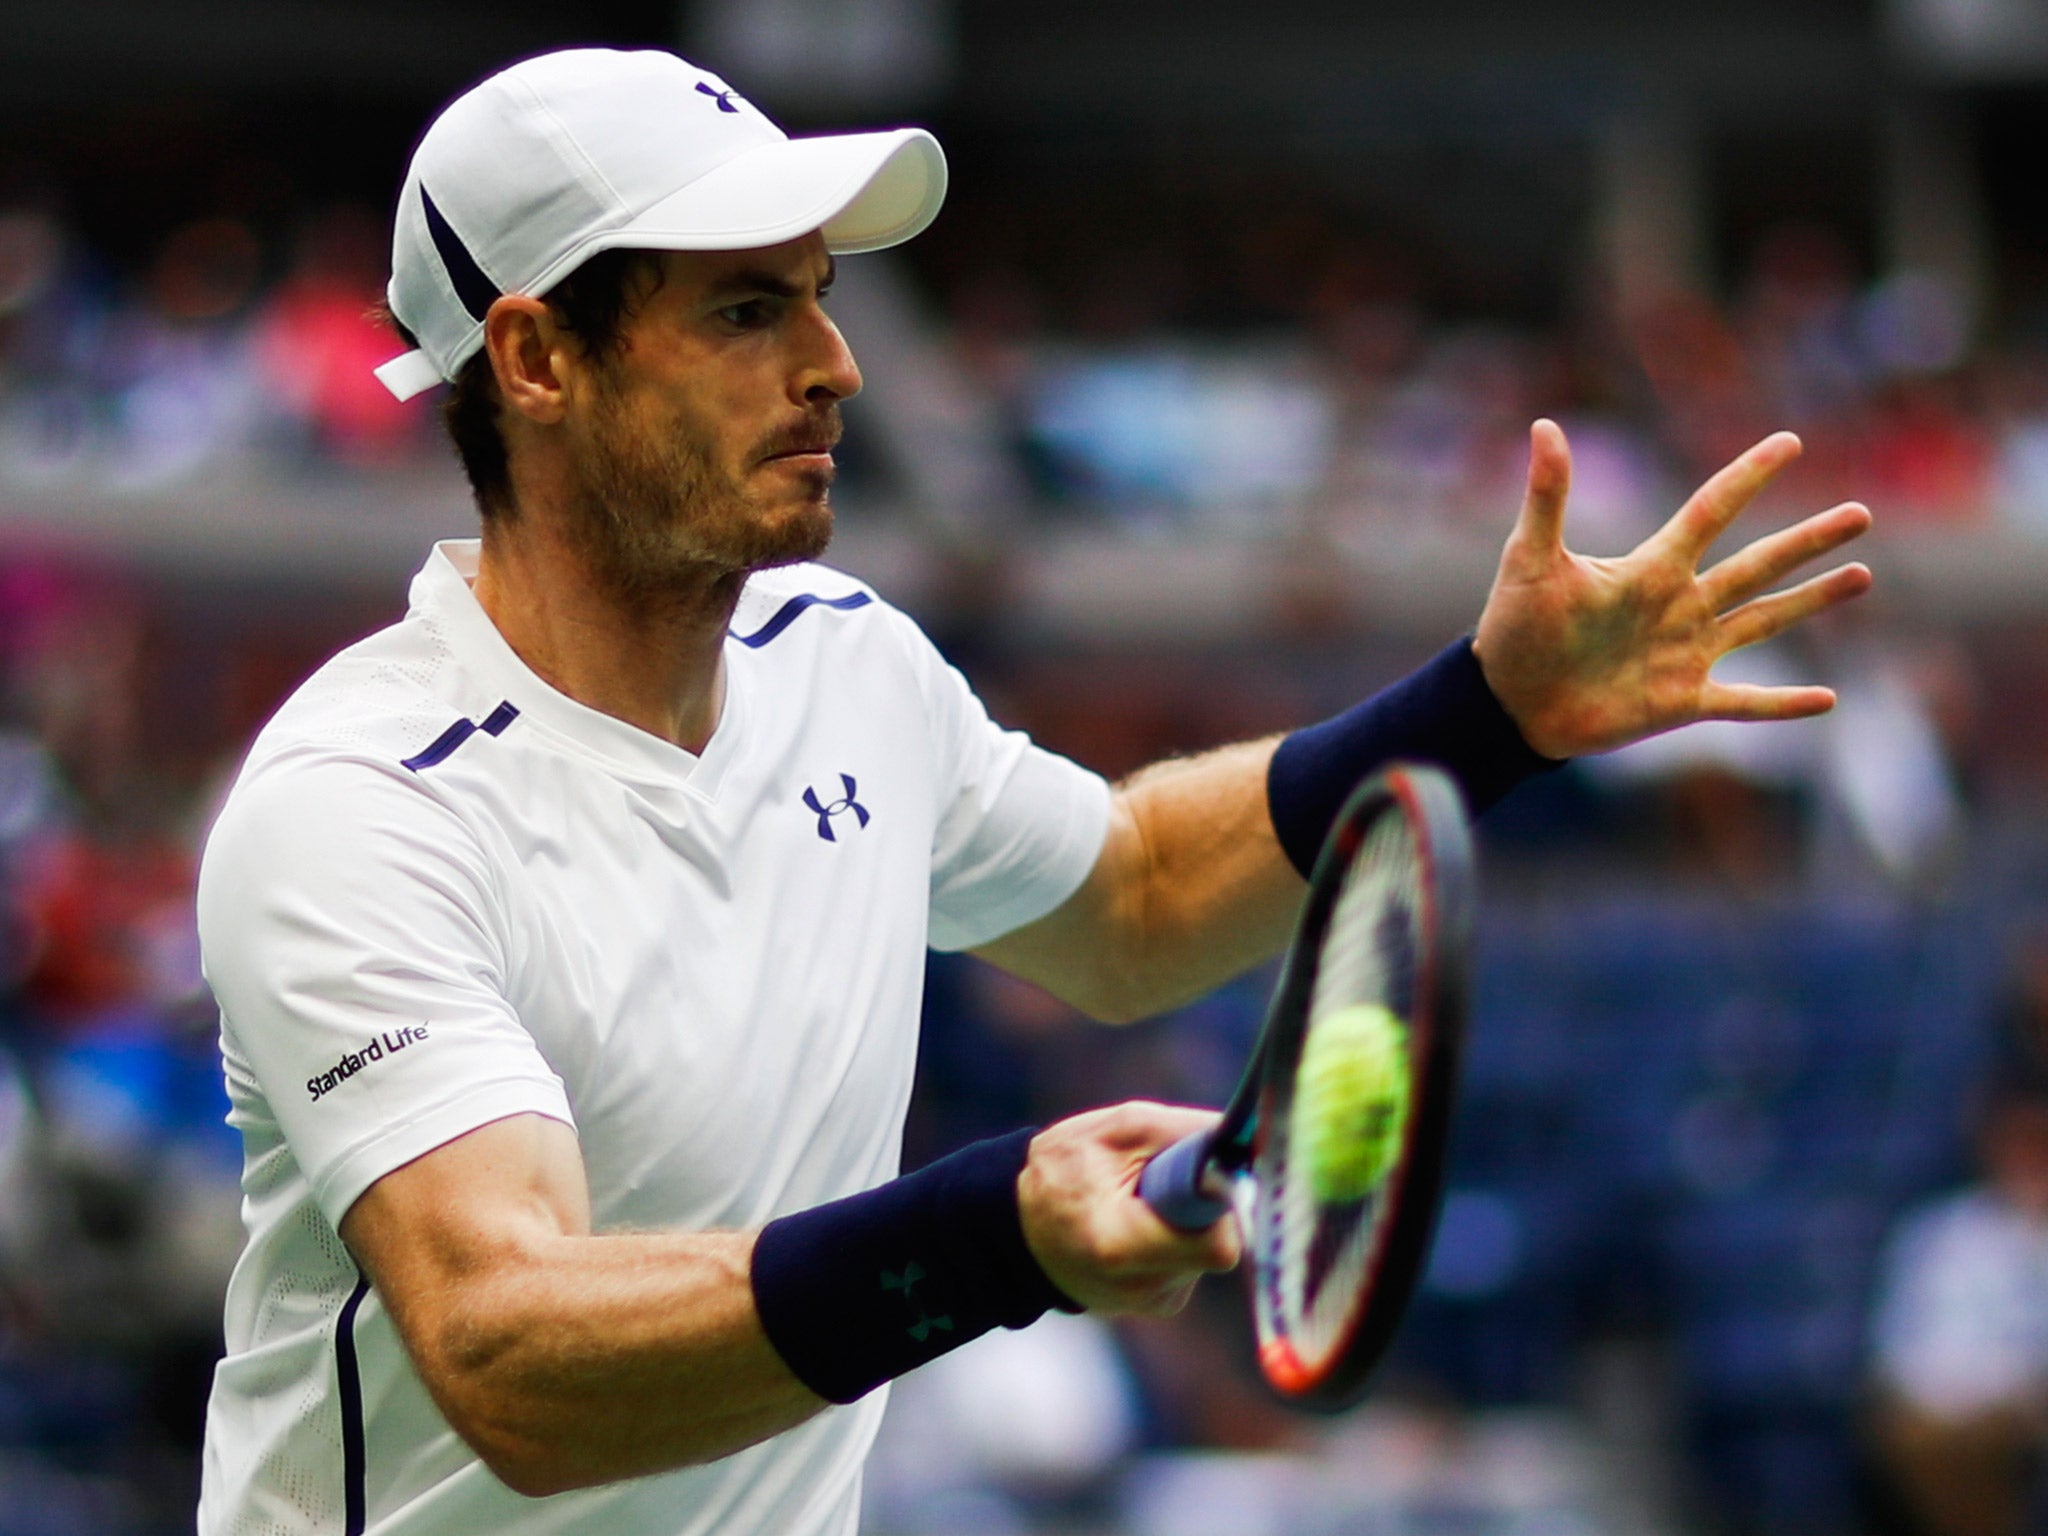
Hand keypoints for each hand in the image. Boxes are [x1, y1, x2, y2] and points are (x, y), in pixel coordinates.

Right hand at [1018, 1102, 1240, 1315]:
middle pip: (1217, 1242)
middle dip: (1203, 1204)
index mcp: (1120, 1246)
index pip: (1218, 1243)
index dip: (1221, 1202)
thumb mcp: (1118, 1129)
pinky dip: (1178, 1237)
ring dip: (1188, 1218)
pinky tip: (1139, 1226)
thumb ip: (1186, 1133)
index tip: (1205, 1172)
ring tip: (1138, 1205)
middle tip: (1160, 1182)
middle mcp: (1141, 1288)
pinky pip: (1194, 1261)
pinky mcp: (1161, 1305)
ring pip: (1208, 1249)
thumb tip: (1251, 1140)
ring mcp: (1153, 1302)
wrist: (1019, 1225)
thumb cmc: (1065, 1168)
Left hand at [1472, 421, 1871, 758]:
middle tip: (1860, 512)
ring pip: (1765, 620)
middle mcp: (1679, 604)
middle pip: (1757, 564)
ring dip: (1813, 600)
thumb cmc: (1514, 628)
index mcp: (1650, 567)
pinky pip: (1745, 701)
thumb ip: (1547, 497)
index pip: (1711, 511)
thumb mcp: (1530, 559)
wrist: (1506, 702)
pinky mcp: (1682, 701)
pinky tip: (1828, 699)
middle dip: (1807, 539)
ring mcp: (1686, 653)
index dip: (1747, 476)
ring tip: (1863, 575)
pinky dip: (1783, 702)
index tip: (1790, 441)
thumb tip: (1545, 426)